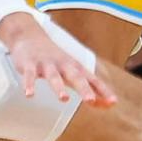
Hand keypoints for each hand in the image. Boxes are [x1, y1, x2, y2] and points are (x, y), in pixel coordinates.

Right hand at [0, 12, 115, 105]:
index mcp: (74, 67)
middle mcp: (62, 64)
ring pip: (53, 76)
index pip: (92, 79)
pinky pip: (30, 75)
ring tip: (64, 99)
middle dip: (83, 88)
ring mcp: (46, 64)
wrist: (29, 36)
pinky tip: (29, 94)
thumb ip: (89, 87)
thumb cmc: (55, 59)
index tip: (112, 102)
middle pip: (75, 76)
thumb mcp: (72, 71)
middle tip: (91, 100)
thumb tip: (107, 104)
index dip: (102, 90)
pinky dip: (29, 84)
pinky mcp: (29, 64)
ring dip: (58, 87)